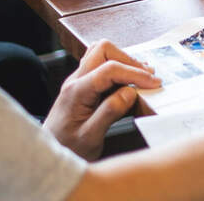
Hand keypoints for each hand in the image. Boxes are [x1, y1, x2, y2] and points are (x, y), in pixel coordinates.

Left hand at [44, 40, 160, 159]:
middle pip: (104, 50)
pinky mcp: (83, 85)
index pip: (109, 69)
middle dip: (129, 61)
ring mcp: (78, 80)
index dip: (135, 73)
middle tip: (147, 78)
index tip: (154, 83)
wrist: (49, 154)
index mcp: (77, 91)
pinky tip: (129, 80)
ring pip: (102, 53)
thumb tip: (130, 92)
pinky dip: (119, 67)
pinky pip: (101, 64)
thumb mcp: (90, 138)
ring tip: (142, 76)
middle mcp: (76, 80)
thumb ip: (109, 113)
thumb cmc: (67, 148)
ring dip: (124, 61)